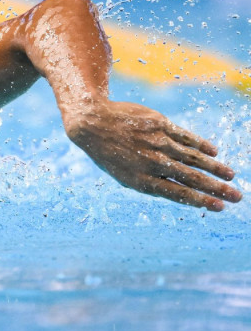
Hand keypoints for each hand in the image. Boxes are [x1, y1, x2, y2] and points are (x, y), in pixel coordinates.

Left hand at [63, 100, 242, 211]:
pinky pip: (186, 137)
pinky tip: (214, 152)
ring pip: (193, 158)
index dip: (201, 201)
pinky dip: (201, 145)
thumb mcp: (125, 175)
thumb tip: (181, 188)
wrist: (93, 123)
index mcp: (141, 180)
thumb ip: (152, 181)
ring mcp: (158, 143)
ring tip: (230, 176)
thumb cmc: (109, 154)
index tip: (220, 207)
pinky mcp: (161, 125)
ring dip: (215, 168)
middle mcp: (152, 162)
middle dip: (216, 189)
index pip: (178, 194)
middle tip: (237, 196)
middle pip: (191, 178)